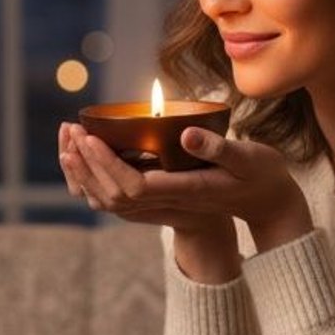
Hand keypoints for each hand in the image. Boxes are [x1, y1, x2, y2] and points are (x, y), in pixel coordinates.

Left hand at [57, 122, 312, 253]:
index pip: (134, 185)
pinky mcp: (162, 197)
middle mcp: (169, 202)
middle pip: (113, 193)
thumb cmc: (261, 177)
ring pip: (111, 198)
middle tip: (69, 132)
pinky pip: (119, 195)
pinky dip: (97, 177)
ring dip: (86, 172)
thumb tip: (187, 135)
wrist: (267, 203)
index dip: (107, 165)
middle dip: (87, 164)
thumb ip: (218, 148)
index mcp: (185, 192)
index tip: (89, 138)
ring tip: (68, 141)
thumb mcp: (247, 158)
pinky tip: (88, 154)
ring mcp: (164, 203)